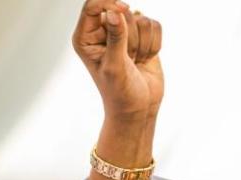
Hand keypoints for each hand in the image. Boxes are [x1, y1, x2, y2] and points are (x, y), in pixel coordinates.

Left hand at [72, 0, 163, 119]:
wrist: (138, 108)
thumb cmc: (120, 92)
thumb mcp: (114, 66)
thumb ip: (115, 38)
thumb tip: (113, 12)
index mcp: (85, 37)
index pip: (93, 5)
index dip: (110, 3)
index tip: (123, 10)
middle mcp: (102, 31)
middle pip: (121, 10)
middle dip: (130, 36)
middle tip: (127, 59)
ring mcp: (123, 32)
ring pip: (141, 18)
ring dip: (143, 43)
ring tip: (135, 62)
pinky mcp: (142, 36)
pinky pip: (155, 25)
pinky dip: (154, 44)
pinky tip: (145, 59)